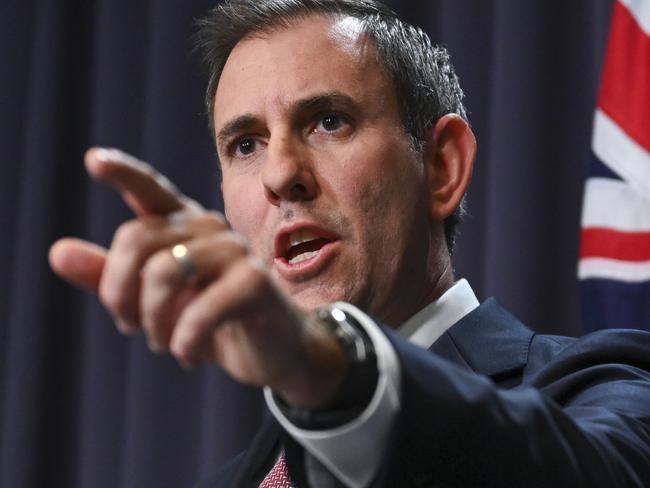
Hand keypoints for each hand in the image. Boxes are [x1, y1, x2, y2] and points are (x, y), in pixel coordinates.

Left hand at [49, 148, 347, 407]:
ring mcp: (235, 251)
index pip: (152, 190)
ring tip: (163, 343)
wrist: (276, 349)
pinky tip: (190, 356)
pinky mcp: (254, 282)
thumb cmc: (214, 320)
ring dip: (152, 322)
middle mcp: (210, 228)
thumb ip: (111, 277)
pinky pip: (198, 310)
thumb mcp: (157, 302)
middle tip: (129, 326)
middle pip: (136, 239)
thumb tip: (57, 253)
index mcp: (186, 226)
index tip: (92, 160)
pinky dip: (184, 342)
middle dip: (119, 293)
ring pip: (163, 273)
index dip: (123, 172)